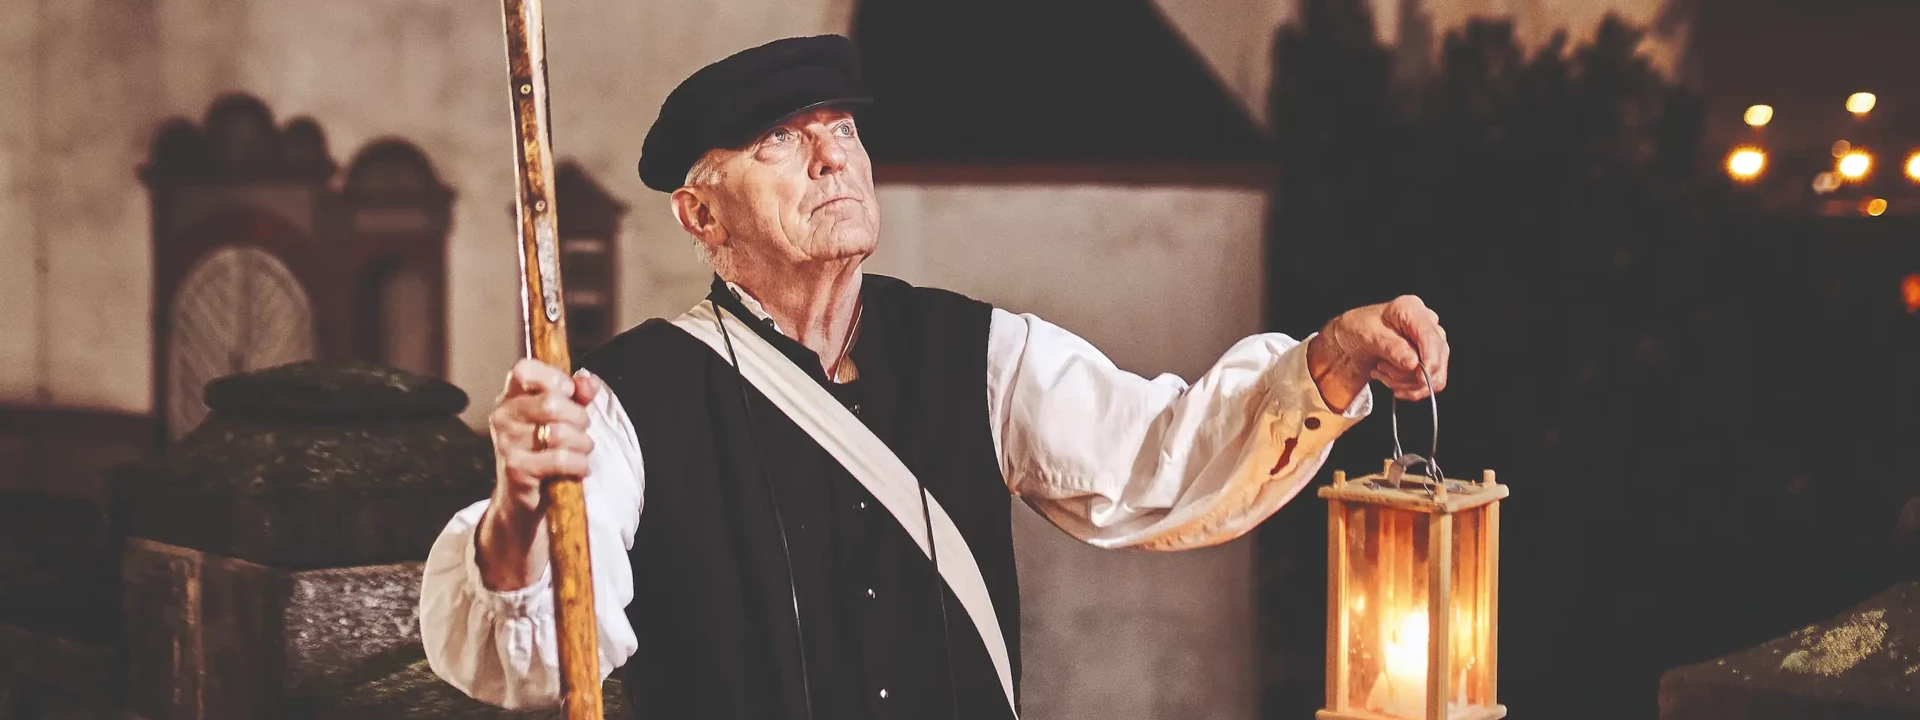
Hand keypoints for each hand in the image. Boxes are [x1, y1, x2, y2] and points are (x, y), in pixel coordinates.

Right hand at [475, 359, 600, 590]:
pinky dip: (579, 464)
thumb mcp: (560, 418)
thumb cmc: (542, 452)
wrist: (521, 501)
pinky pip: (560, 459)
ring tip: (581, 451)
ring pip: (560, 432)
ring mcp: (506, 443)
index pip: (524, 369)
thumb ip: (576, 395)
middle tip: (583, 430)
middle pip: (551, 402)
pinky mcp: (516, 469)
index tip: (569, 393)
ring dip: (583, 444)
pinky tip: (579, 468)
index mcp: (510, 397)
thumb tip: (588, 383)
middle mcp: (503, 416)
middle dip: (579, 418)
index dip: (554, 377)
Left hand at [1307, 295, 1449, 409]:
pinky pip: (1428, 382)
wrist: (1350, 339)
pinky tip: (1389, 378)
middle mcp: (1426, 324)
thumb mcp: (1368, 336)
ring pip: (1432, 374)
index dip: (1430, 360)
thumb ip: (1391, 348)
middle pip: (1436, 358)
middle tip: (1382, 369)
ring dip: (1404, 382)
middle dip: (1409, 375)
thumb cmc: (1357, 329)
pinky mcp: (1427, 358)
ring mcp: (1429, 342)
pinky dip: (1408, 387)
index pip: (1430, 336)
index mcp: (1411, 309)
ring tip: (1381, 370)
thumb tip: (1413, 363)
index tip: (1421, 379)